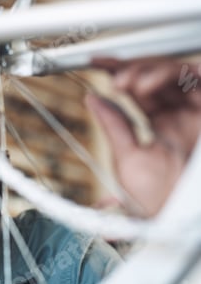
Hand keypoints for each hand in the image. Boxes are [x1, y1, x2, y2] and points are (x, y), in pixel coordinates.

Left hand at [86, 58, 200, 216]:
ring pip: (177, 72)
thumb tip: (93, 99)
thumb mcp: (128, 158)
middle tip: (113, 75)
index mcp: (160, 127)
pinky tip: (147, 84)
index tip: (96, 63)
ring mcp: (196, 113)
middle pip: (158, 76)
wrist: (178, 220)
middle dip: (133, 69)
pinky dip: (173, 74)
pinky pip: (197, 79)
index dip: (121, 72)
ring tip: (126, 83)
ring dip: (148, 70)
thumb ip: (114, 125)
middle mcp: (180, 117)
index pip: (140, 91)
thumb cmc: (156, 201)